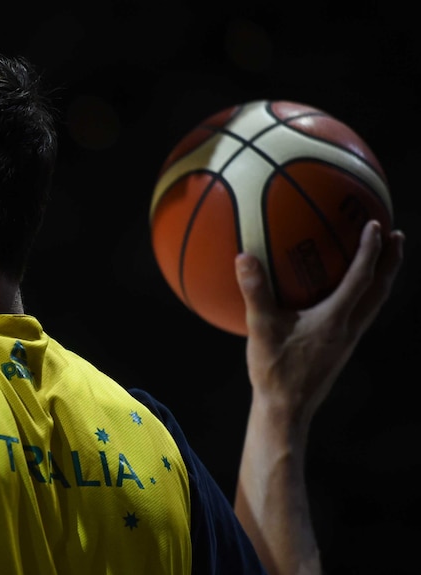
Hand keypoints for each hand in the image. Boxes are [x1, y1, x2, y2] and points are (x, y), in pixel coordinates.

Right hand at [235, 220, 404, 423]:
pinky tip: (345, 295)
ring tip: (383, 260)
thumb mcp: (260, 329)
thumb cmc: (274, 371)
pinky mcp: (339, 350)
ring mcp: (347, 341)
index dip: (370, 250)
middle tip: (397, 235)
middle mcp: (349, 329)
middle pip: (380, 290)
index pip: (360, 278)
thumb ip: (255, 292)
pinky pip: (359, 315)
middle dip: (391, 262)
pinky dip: (363, 296)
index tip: (374, 224)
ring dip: (382, 279)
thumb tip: (244, 256)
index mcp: (335, 320)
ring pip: (374, 304)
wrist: (287, 410)